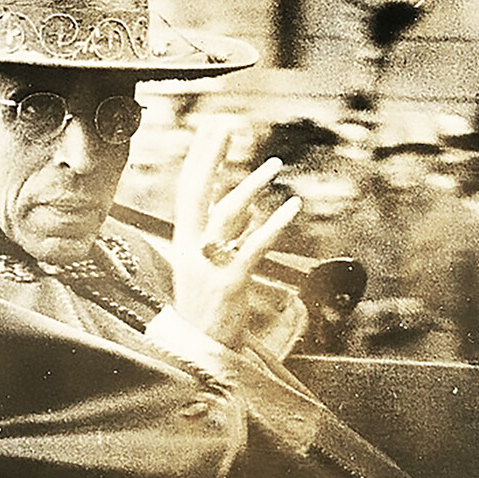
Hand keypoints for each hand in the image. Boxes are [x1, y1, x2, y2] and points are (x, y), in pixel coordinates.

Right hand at [172, 125, 303, 353]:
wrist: (202, 352)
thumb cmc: (210, 308)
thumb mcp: (213, 265)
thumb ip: (231, 235)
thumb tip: (251, 206)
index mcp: (185, 242)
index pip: (188, 189)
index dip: (200, 157)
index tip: (212, 128)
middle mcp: (192, 248)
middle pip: (197, 191)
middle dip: (211, 155)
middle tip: (227, 125)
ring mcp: (209, 265)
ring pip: (227, 214)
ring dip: (251, 185)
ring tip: (275, 164)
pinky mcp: (231, 282)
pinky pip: (254, 246)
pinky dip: (274, 223)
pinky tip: (293, 206)